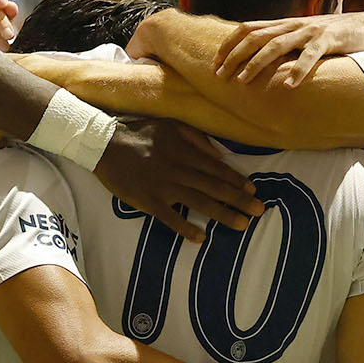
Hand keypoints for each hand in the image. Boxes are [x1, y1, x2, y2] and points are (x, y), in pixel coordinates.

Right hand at [92, 119, 260, 241]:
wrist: (104, 143)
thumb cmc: (138, 131)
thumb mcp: (170, 125)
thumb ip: (196, 138)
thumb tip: (220, 155)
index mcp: (185, 152)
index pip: (217, 169)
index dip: (237, 181)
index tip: (253, 190)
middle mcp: (179, 170)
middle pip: (215, 188)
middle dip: (240, 200)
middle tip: (259, 211)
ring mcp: (164, 187)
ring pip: (199, 203)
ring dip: (223, 214)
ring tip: (241, 224)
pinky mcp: (148, 201)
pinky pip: (170, 217)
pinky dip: (185, 228)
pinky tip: (201, 238)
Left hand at [213, 11, 363, 86]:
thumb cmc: (338, 34)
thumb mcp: (307, 36)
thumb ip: (287, 43)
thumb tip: (263, 58)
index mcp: (287, 23)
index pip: (249, 28)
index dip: (229, 44)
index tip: (215, 62)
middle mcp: (295, 24)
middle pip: (256, 37)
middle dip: (235, 56)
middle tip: (220, 75)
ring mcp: (312, 31)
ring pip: (277, 45)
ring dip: (257, 63)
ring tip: (243, 81)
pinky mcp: (330, 39)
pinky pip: (311, 55)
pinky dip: (298, 70)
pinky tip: (288, 85)